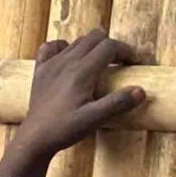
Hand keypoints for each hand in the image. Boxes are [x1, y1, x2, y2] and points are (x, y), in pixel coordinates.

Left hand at [5, 31, 148, 174]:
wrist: (34, 139)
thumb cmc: (64, 130)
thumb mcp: (94, 119)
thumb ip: (117, 103)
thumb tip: (141, 91)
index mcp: (81, 71)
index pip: (109, 46)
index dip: (126, 51)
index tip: (134, 63)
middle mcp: (66, 61)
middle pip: (95, 37)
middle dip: (111, 46)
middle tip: (119, 63)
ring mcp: (50, 64)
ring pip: (76, 41)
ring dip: (91, 47)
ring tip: (99, 64)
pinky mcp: (39, 70)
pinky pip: (51, 47)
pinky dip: (63, 47)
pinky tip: (68, 59)